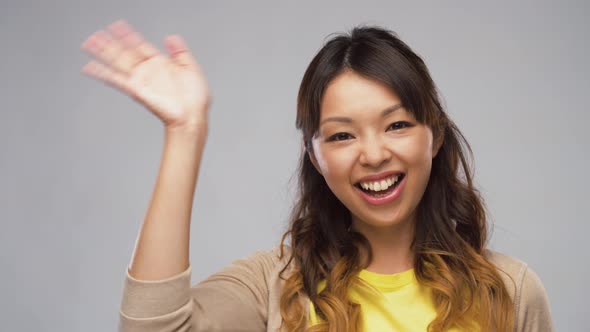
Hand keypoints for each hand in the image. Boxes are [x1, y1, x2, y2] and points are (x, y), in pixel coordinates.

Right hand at [81, 20, 210, 130]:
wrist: (192, 116)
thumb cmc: (195, 99)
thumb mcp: (191, 68)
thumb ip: (180, 51)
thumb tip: (171, 37)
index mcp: (160, 64)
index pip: (140, 45)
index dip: (128, 35)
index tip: (118, 26)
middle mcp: (147, 71)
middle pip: (124, 52)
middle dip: (110, 43)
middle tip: (96, 34)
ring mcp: (140, 80)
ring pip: (116, 62)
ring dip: (102, 52)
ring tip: (90, 43)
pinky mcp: (136, 90)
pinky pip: (115, 79)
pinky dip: (101, 73)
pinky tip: (89, 67)